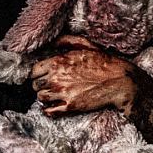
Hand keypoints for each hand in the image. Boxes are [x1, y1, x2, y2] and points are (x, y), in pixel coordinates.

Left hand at [30, 37, 146, 115]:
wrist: (119, 80)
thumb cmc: (103, 62)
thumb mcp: (85, 45)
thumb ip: (66, 41)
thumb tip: (53, 43)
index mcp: (58, 62)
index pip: (33, 71)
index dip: (37, 74)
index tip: (42, 76)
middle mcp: (57, 77)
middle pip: (35, 85)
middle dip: (40, 85)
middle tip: (47, 86)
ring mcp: (63, 92)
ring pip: (40, 97)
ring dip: (44, 97)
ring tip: (51, 95)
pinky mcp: (70, 106)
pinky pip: (49, 111)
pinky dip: (48, 110)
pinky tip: (52, 107)